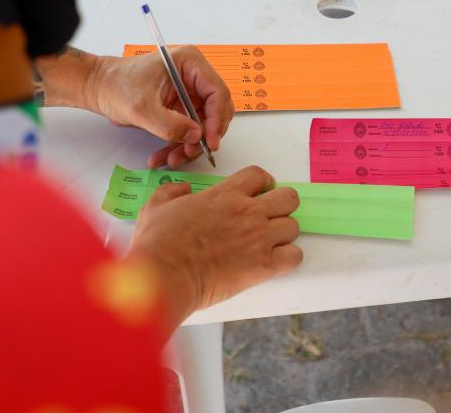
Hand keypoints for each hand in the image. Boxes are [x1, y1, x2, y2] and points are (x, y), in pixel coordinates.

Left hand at [91, 46, 234, 167]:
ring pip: (203, 125)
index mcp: (190, 63)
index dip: (217, 120)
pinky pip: (189, 131)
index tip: (209, 142)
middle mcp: (194, 77)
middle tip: (191, 153)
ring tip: (172, 159)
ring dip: (190, 146)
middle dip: (203, 136)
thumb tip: (195, 137)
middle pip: (215, 111)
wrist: (99, 88)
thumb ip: (170, 124)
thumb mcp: (142, 108)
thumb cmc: (116, 85)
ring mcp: (189, 93)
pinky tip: (165, 156)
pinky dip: (179, 146)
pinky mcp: (182, 107)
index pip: (217, 93)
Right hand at [129, 166, 302, 318]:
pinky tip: (273, 262)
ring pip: (293, 226)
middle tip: (269, 218)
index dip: (263, 183)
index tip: (259, 193)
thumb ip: (172, 192)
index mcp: (224, 195)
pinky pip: (294, 256)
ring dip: (283, 234)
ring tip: (268, 244)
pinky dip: (288, 259)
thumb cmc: (158, 244)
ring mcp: (259, 238)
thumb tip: (183, 190)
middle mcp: (247, 212)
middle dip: (281, 206)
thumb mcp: (156, 206)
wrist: (163, 275)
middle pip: (288, 198)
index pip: (259, 175)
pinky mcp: (263, 265)